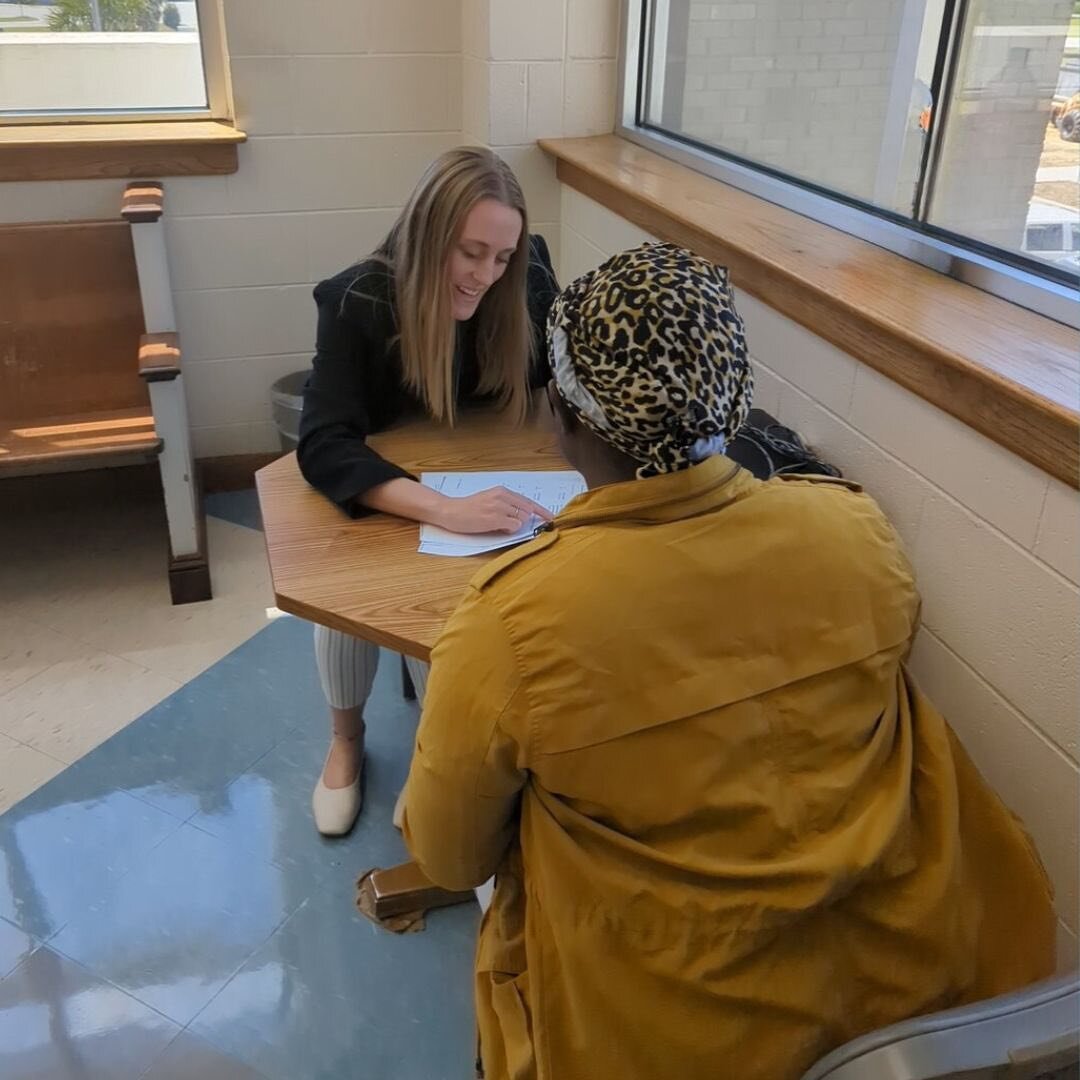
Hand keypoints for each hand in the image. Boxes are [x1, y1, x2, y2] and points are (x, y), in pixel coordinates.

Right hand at [436, 486, 552, 534]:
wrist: (450, 511)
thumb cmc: (469, 508)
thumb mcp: (490, 500)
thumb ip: (506, 504)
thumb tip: (524, 516)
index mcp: (502, 491)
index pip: (528, 501)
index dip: (541, 510)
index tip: (550, 517)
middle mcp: (502, 496)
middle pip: (527, 510)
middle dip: (525, 520)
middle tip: (512, 525)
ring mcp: (498, 507)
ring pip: (521, 519)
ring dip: (514, 525)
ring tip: (498, 525)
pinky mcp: (494, 518)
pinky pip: (514, 526)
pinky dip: (509, 530)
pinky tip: (497, 528)